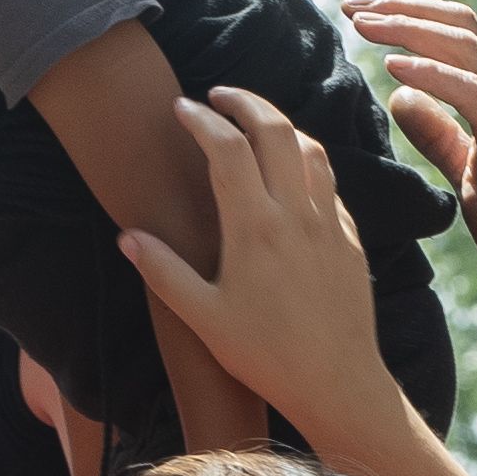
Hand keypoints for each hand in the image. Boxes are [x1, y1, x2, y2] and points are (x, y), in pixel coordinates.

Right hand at [117, 91, 395, 452]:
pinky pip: (328, 180)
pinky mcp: (348, 236)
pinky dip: (306, 159)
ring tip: (254, 122)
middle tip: (218, 94)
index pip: (226, 149)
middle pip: (274, 129)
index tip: (182, 109)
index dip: (201, 120)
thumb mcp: (202, 318)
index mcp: (255, 227)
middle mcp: (296, 213)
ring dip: (280, 123)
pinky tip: (290, 172)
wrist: (338, 380)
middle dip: (244, 101)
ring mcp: (328, 221)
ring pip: (309, 146)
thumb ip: (164, 272)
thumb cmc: (265, 355)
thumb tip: (128, 236)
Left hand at [342, 0, 476, 282]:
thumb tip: (399, 95)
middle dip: (403, 6)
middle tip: (352, 0)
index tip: (366, 1)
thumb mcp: (462, 167)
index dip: (411, 9)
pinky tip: (391, 64)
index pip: (455, 33)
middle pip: (457, 25)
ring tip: (361, 21)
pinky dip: (430, 73)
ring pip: (463, 46)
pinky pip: (469, 93)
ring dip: (407, 27)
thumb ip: (435, 130)